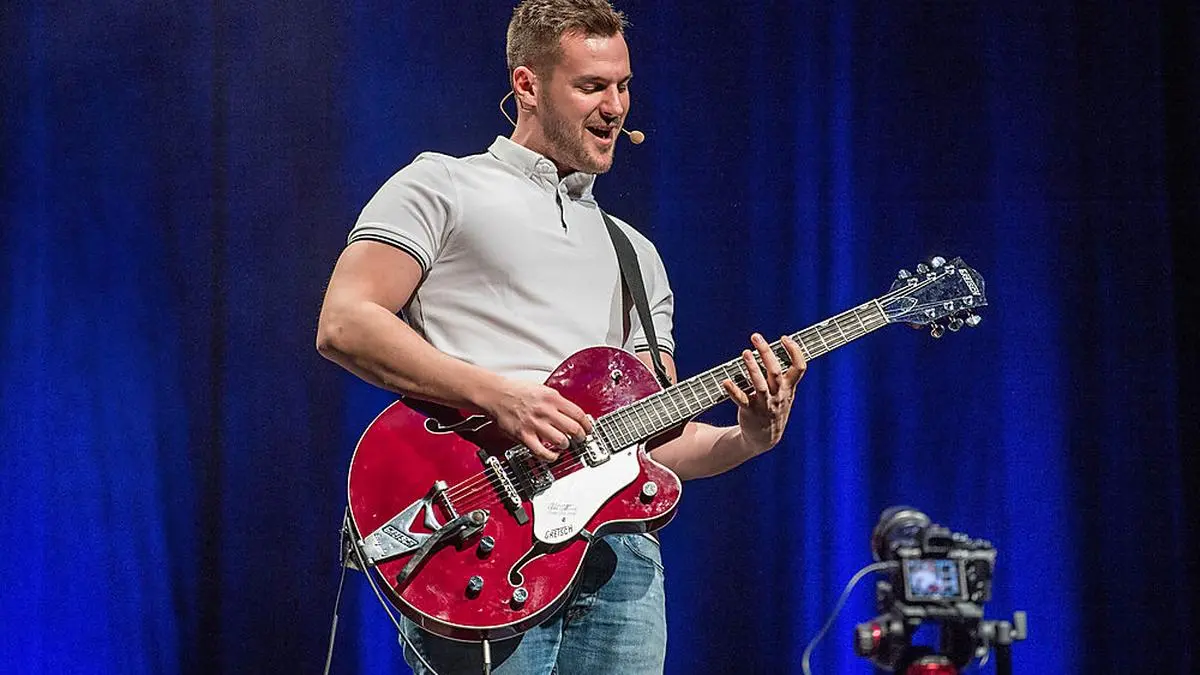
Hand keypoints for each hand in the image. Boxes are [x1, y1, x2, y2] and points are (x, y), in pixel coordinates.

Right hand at [478, 377, 592, 461]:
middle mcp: (545, 411)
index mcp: (552, 398)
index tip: (588, 429)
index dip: (587, 424)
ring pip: (560, 441)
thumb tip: (572, 412)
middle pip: (573, 428)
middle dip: (580, 437)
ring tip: (565, 445)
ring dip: (566, 445)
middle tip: (580, 439)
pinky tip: (552, 455)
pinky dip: (551, 457)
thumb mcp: (541, 389)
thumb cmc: (516, 391)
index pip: (578, 413)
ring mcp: (535, 424)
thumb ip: (556, 401)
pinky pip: (542, 452)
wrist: (496, 394)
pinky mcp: (524, 435)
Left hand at [721, 333, 806, 453]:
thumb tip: (775, 349)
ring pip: (759, 384)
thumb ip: (783, 375)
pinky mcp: (750, 411)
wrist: (765, 438)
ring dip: (752, 368)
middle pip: (775, 371)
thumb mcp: (785, 393)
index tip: (784, 337)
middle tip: (756, 337)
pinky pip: (741, 400)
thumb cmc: (774, 408)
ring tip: (745, 353)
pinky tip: (726, 381)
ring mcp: (764, 404)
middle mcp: (778, 395)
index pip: (799, 367)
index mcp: (788, 388)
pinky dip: (733, 391)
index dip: (794, 351)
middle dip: (766, 352)